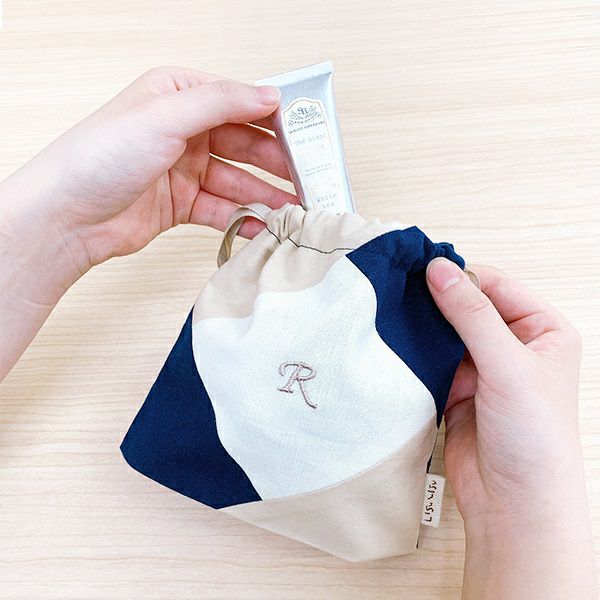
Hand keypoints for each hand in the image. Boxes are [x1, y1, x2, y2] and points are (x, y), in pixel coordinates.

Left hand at [0, 67, 294, 377]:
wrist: (68, 217)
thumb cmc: (100, 157)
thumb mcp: (165, 116)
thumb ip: (222, 102)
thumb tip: (269, 95)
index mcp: (178, 96)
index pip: (240, 103)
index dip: (276, 121)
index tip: (308, 137)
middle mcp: (184, 131)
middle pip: (245, 145)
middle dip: (278, 164)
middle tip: (308, 180)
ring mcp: (184, 169)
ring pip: (238, 180)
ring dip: (266, 196)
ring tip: (295, 210)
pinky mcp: (182, 204)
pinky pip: (223, 208)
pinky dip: (244, 218)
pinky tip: (265, 227)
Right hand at [426, 259, 594, 598]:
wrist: (512, 503)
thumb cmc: (535, 440)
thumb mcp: (508, 365)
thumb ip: (472, 314)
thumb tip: (440, 270)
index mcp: (543, 330)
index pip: (495, 286)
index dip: (460, 277)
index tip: (423, 270)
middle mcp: (514, 345)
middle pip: (468, 306)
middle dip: (438, 301)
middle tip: (403, 291)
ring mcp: (483, 366)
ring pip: (446, 331)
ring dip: (425, 328)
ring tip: (398, 318)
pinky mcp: (457, 387)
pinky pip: (432, 358)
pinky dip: (417, 353)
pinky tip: (401, 347)